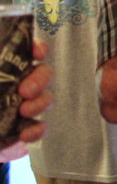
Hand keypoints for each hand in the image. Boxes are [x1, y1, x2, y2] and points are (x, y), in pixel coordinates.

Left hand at [1, 40, 53, 161]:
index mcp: (4, 66)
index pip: (28, 49)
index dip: (38, 48)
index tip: (38, 55)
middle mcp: (16, 82)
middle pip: (43, 72)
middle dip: (40, 79)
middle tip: (26, 91)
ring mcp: (21, 104)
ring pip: (45, 98)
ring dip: (40, 103)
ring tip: (24, 111)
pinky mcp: (21, 127)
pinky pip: (39, 126)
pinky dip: (36, 130)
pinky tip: (25, 134)